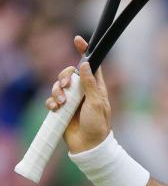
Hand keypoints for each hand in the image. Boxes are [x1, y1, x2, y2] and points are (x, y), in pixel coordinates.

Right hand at [46, 36, 111, 152]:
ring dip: (57, 91)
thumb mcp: (96, 103)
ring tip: (62, 103)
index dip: (84, 52)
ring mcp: (72, 100)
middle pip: (69, 73)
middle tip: (66, 86)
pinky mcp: (62, 110)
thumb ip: (90, 84)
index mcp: (97, 87)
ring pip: (58, 86)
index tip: (77, 39)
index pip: (91, 66)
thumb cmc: (98, 125)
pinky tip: (55, 109)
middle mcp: (84, 91)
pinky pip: (52, 100)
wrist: (88, 146)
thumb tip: (85, 65)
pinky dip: (52, 102)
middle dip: (64, 76)